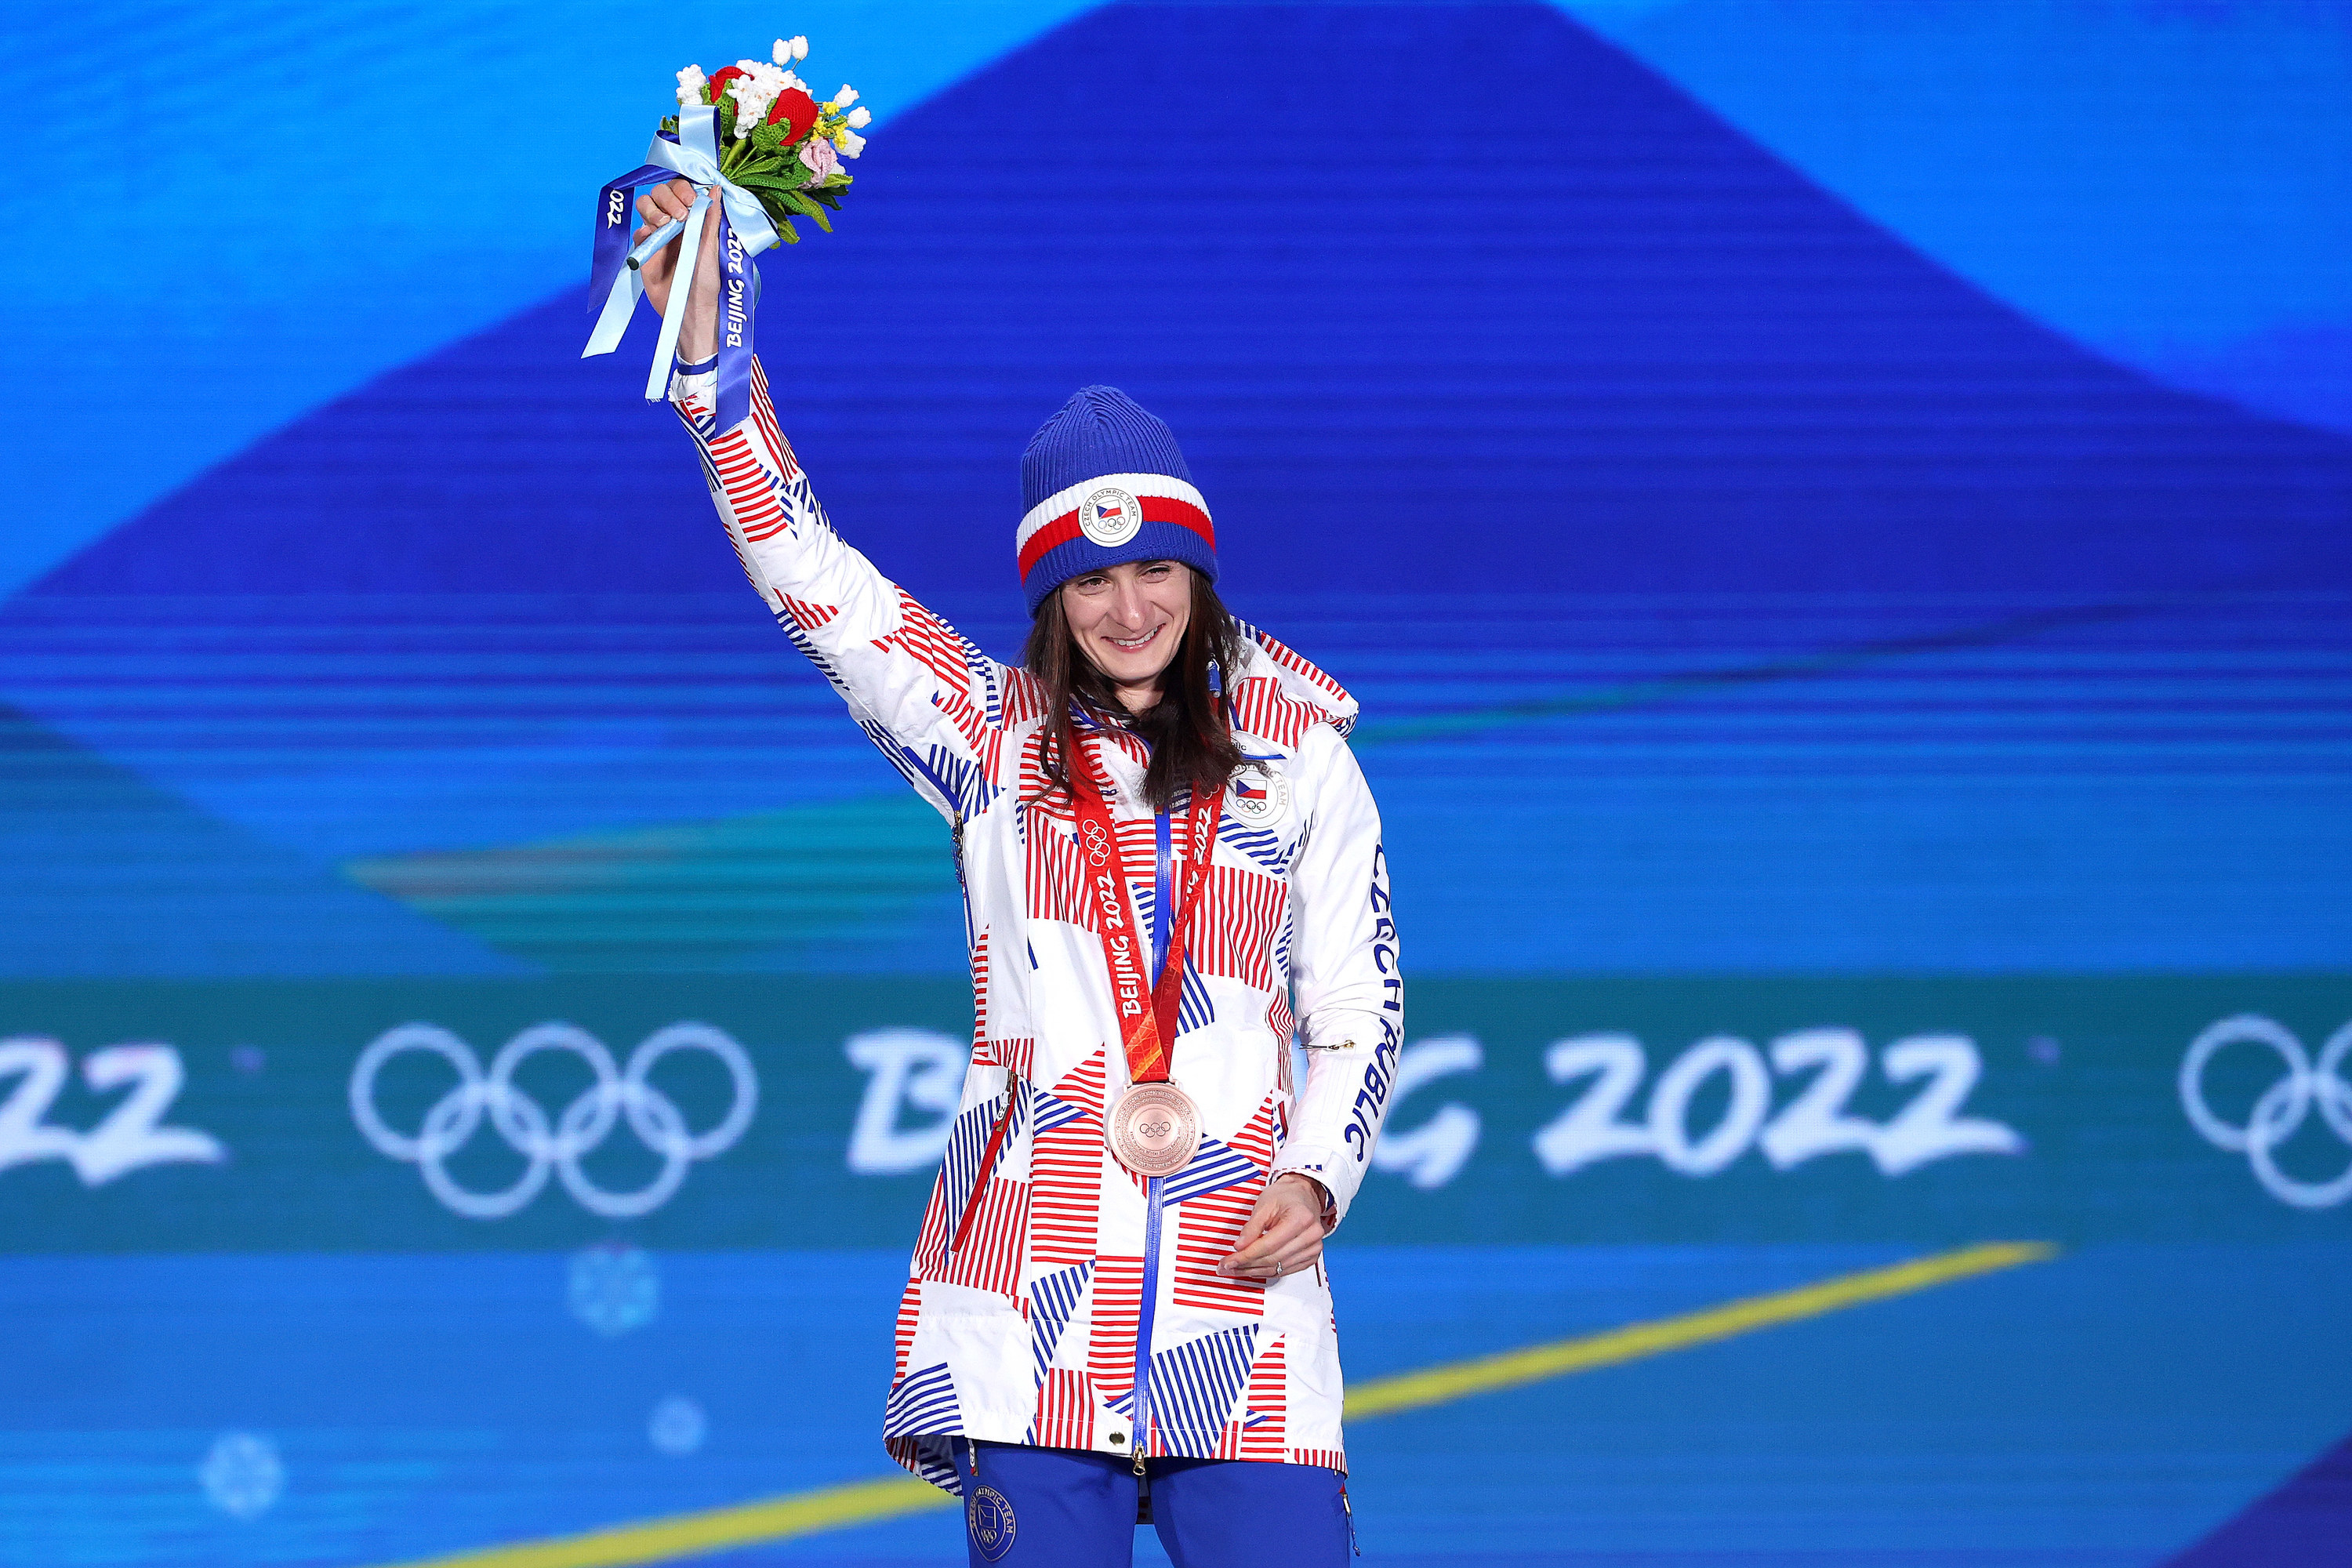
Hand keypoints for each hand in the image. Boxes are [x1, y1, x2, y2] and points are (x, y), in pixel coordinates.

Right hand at [633, 178, 722, 360]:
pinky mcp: (644, 249)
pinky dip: (644, 229)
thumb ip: (711, 218)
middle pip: (660, 192)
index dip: (683, 189)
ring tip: (664, 224)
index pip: (682, 189)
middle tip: (680, 215)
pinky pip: (638, 230)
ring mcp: (657, 234)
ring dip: (653, 208)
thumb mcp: (712, 247)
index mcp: (692, 218)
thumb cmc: (706, 282)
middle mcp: (673, 222)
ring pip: (645, 205)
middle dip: (668, 197)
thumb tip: (716, 188)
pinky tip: (653, 237)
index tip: (692, 200)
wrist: (690, 309)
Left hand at [1218, 1174, 1330, 1282]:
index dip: (1246, 1255)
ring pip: (1278, 1268)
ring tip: (1237, 1269)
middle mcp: (1310, 1235)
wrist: (1303, 1195)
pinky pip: (1286, 1271)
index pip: (1268, 1245)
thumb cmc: (1286, 1196)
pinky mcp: (1310, 1257)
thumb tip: (1240, 1247)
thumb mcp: (1264, 1205)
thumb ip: (1251, 1227)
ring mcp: (1313, 1248)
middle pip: (1273, 1259)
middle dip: (1247, 1265)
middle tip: (1229, 1266)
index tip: (1230, 1261)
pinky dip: (1268, 1271)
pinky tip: (1254, 1269)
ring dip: (1255, 1271)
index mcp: (1300, 1219)